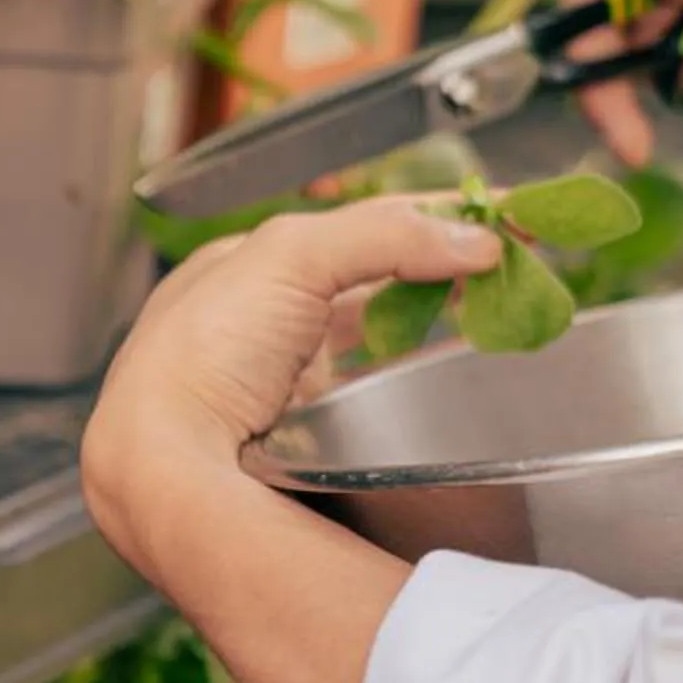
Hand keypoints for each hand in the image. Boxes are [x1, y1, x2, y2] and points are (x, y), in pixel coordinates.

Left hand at [81, 200, 499, 579]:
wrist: (169, 472)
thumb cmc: (202, 355)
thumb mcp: (290, 256)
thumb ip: (386, 234)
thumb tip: (473, 237)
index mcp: (246, 264)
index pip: (358, 222)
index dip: (431, 213)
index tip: (497, 210)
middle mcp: (265, 319)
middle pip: (375, 276)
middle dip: (443, 263)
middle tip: (513, 258)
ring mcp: (286, 378)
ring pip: (380, 332)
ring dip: (438, 315)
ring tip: (501, 300)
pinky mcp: (309, 432)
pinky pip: (381, 389)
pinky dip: (422, 370)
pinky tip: (459, 362)